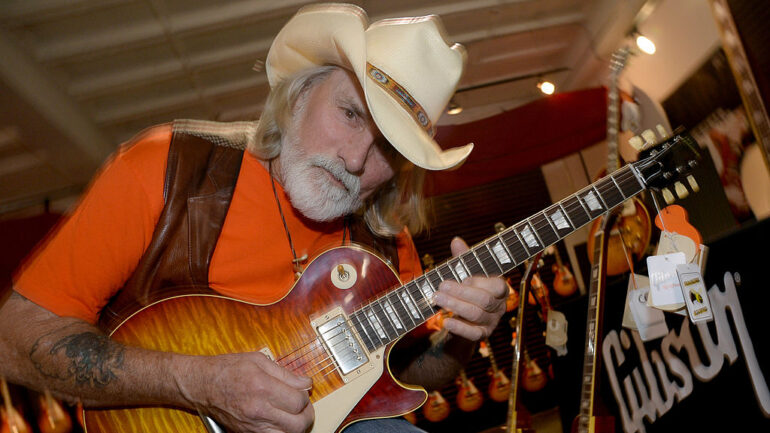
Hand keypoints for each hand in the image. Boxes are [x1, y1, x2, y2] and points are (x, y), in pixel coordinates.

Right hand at [182, 351, 313, 432]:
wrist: (201, 385)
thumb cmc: (227, 370)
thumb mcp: (258, 360)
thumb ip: (285, 373)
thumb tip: (305, 383)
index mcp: (262, 387)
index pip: (298, 400)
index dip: (305, 394)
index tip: (303, 388)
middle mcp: (258, 410)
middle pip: (298, 423)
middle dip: (306, 413)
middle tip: (302, 404)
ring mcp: (252, 425)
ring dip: (296, 425)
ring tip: (293, 414)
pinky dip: (281, 431)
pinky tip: (279, 420)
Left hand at [433, 237, 507, 340]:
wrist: (461, 319)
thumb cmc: (466, 291)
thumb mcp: (464, 273)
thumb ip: (462, 259)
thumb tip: (456, 241)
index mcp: (499, 289)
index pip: (498, 286)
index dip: (480, 282)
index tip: (463, 278)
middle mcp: (499, 306)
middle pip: (485, 301)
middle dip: (461, 293)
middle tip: (441, 286)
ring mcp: (491, 322)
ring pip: (477, 315)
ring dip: (455, 306)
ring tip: (437, 298)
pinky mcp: (481, 335)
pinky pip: (473, 334)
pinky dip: (459, 327)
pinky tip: (445, 321)